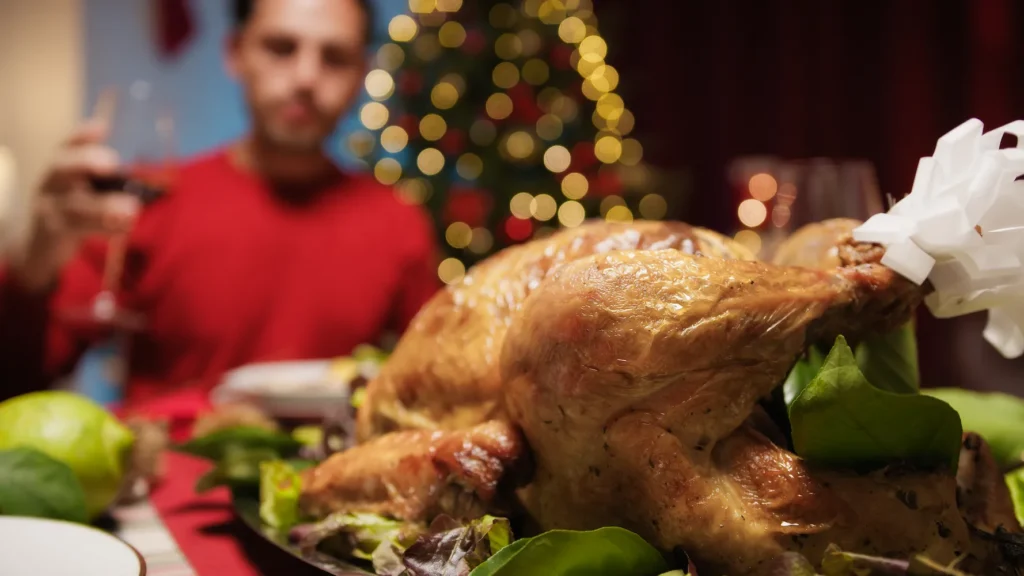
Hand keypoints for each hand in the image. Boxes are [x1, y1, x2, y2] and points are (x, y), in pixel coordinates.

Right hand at [8, 118, 140, 290]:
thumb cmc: (75, 211)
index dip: (81, 137)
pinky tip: (124, 228)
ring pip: (73, 205)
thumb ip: (108, 183)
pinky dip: (103, 228)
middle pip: (61, 168)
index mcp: (61, 169)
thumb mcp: (87, 192)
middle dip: (84, 162)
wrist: (42, 245)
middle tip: (111, 162)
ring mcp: (49, 209)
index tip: (101, 127)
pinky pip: (76, 229)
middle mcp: (51, 185)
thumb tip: (151, 181)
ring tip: (132, 209)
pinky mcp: (54, 234)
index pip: (67, 147)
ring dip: (103, 206)